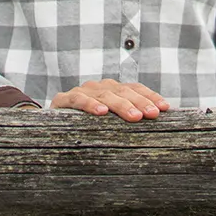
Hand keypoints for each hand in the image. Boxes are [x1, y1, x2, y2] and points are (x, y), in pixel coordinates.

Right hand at [52, 79, 169, 120]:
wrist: (51, 126)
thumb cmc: (88, 128)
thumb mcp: (110, 124)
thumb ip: (128, 120)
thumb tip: (160, 125)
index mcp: (113, 90)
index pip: (135, 88)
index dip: (149, 96)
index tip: (165, 108)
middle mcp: (99, 87)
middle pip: (123, 91)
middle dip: (140, 102)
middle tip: (152, 115)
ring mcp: (81, 92)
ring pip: (104, 95)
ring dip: (121, 105)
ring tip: (134, 116)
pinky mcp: (64, 100)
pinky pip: (78, 100)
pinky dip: (89, 105)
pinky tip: (101, 112)